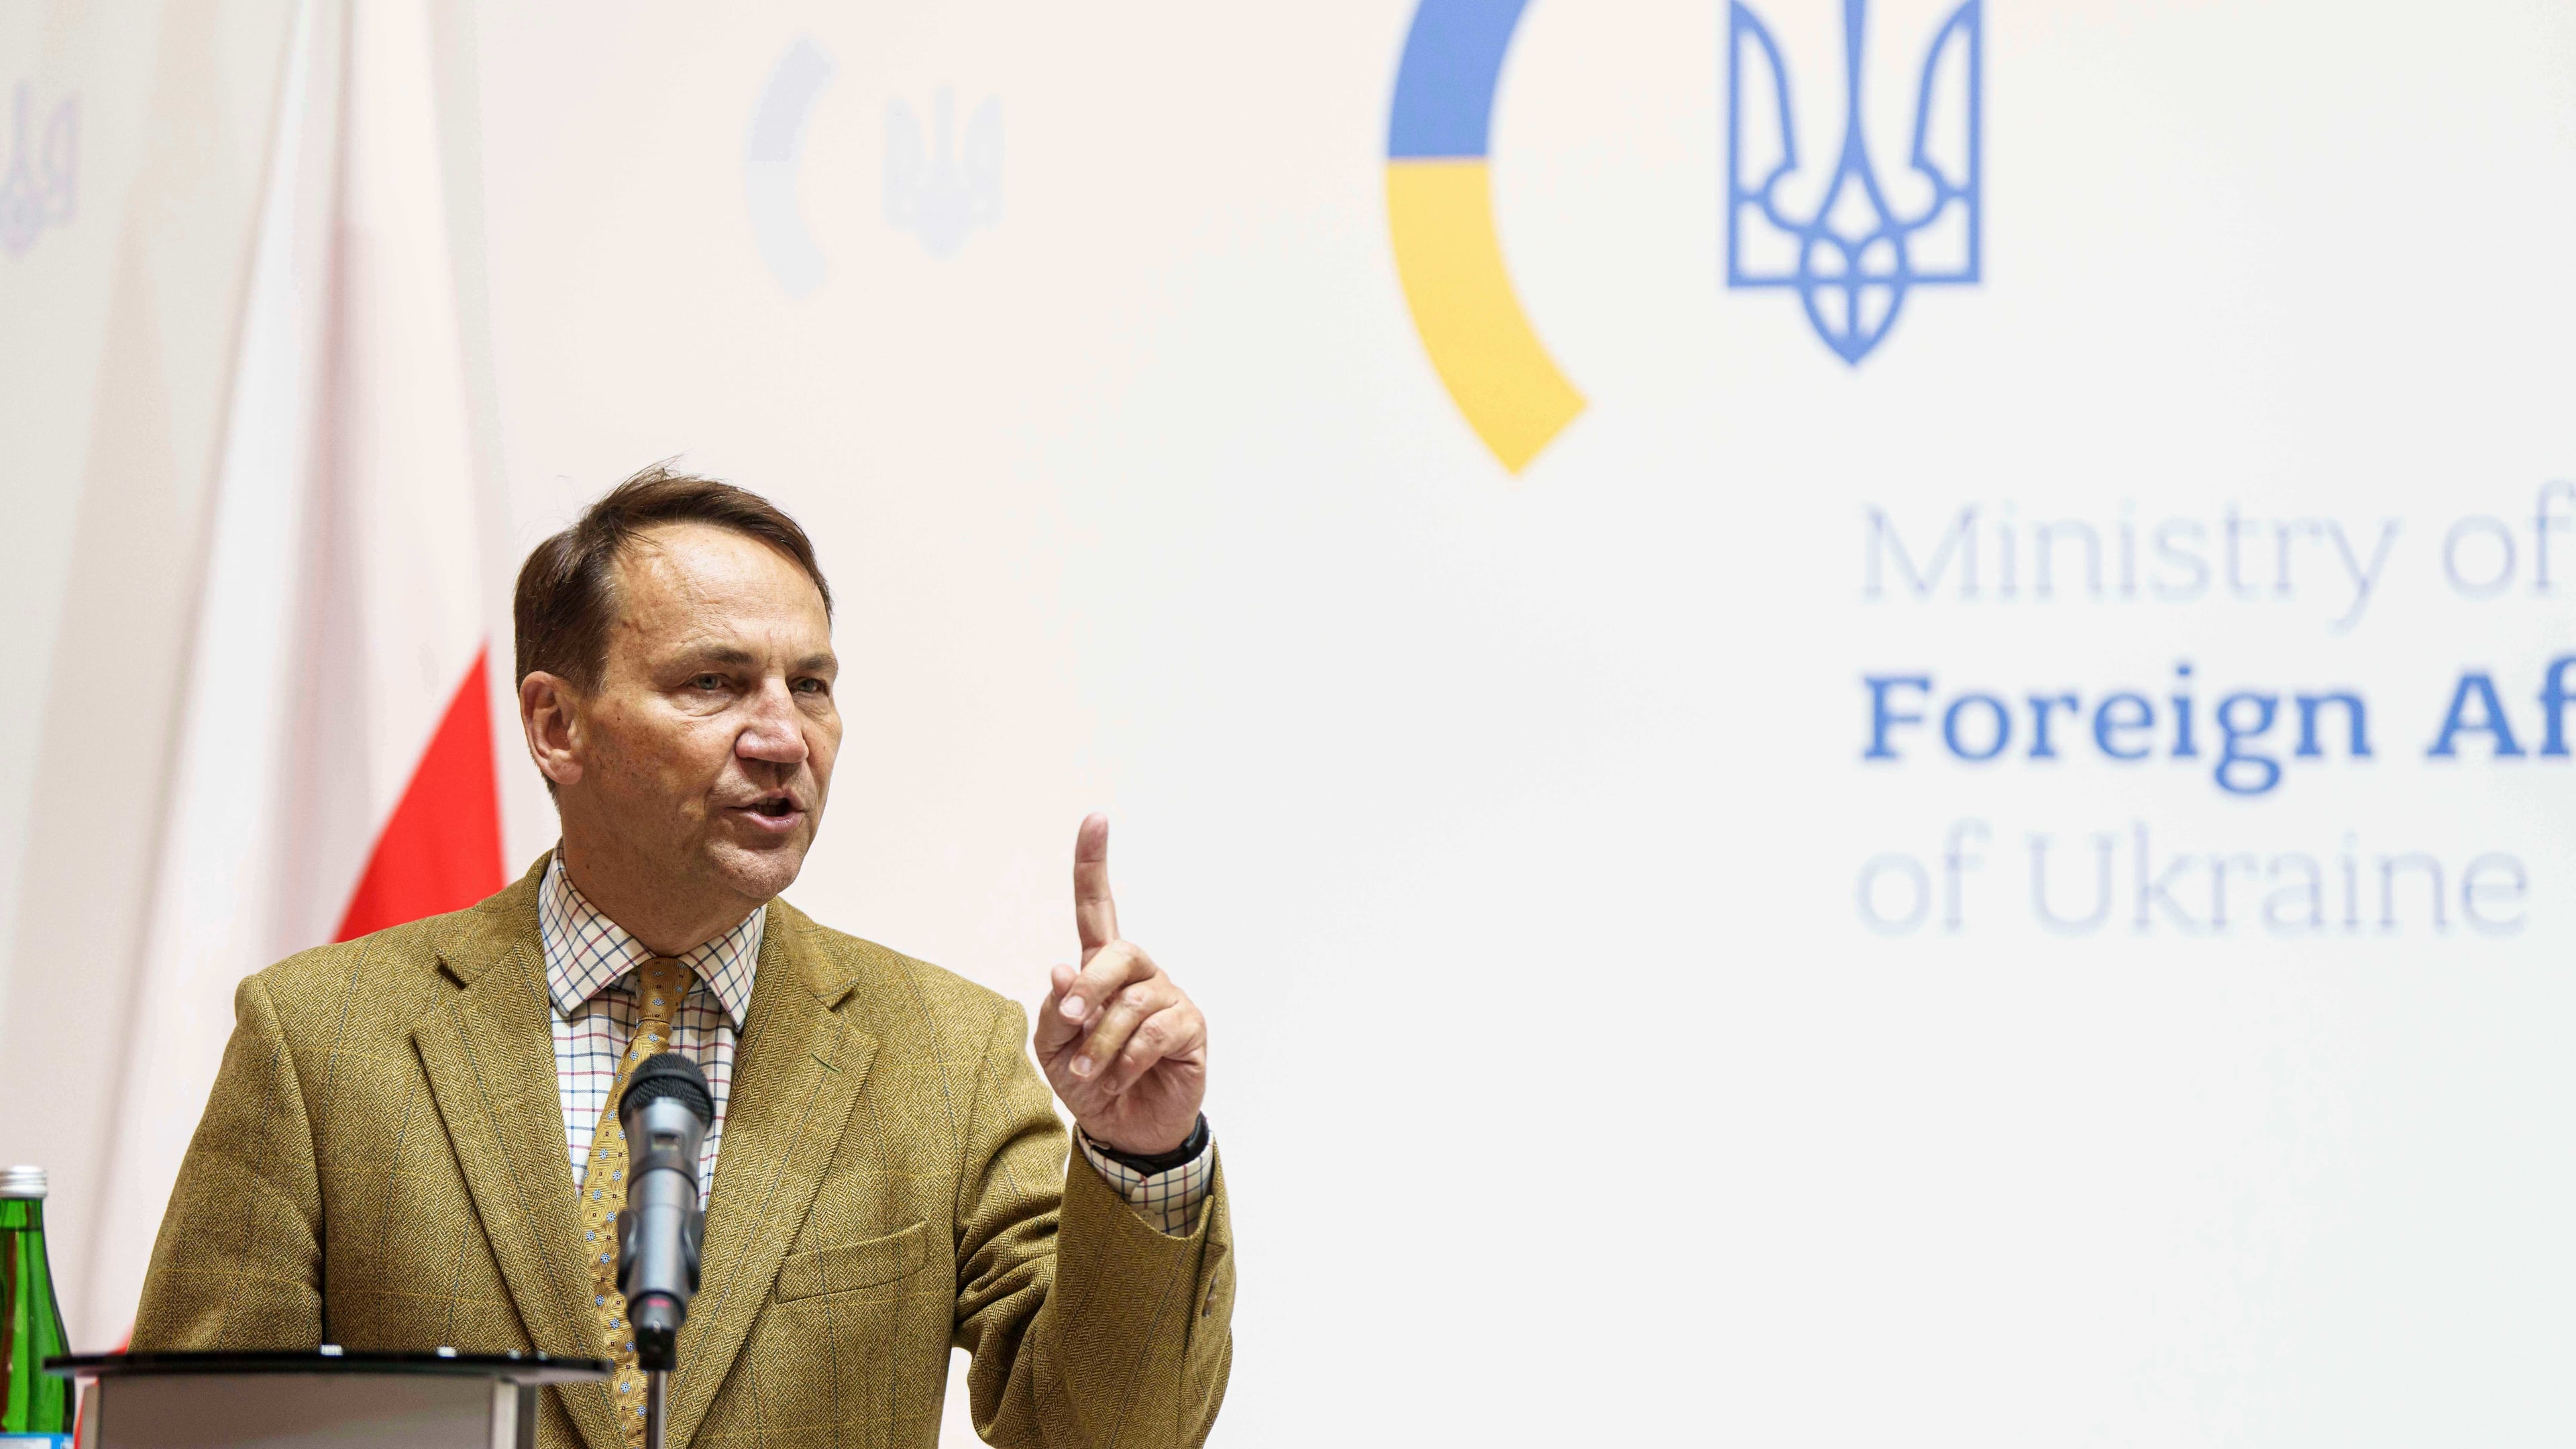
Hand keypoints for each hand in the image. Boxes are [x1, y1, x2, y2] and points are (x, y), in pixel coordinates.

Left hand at [1031, 814, 1208, 1155]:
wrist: (1123, 1130)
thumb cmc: (1087, 1081)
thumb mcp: (1052, 1049)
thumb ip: (1056, 1010)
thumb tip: (1062, 970)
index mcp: (1100, 969)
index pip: (1097, 907)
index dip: (1094, 863)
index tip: (1095, 819)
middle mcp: (1138, 974)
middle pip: (1119, 951)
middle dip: (1091, 986)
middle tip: (1073, 1022)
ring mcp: (1168, 998)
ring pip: (1133, 1002)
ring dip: (1101, 1042)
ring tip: (1089, 1071)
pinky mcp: (1190, 1028)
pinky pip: (1156, 1033)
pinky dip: (1128, 1059)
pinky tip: (1119, 1077)